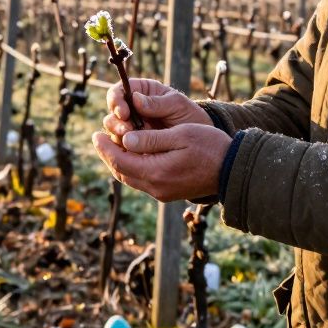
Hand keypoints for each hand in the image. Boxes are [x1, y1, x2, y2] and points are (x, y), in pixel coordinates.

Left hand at [91, 123, 229, 201]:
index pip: (120, 161)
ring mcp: (161, 192)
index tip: (95, 134)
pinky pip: (141, 181)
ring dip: (118, 161)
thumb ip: (151, 139)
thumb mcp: (181, 135)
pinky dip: (131, 167)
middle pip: (121, 172)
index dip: (105, 148)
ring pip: (130, 178)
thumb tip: (125, 139)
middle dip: (108, 155)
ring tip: (111, 145)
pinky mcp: (167, 193)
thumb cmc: (209, 146)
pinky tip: (131, 155)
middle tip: (98, 138)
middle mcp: (155, 187)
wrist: (232, 170)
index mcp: (156, 172)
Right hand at [103, 78, 211, 141]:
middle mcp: (132, 109)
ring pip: (113, 130)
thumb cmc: (190, 116)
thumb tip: (135, 99)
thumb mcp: (178, 106)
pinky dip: (123, 149)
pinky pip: (121, 146)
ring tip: (128, 141)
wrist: (201, 141)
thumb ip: (158, 103)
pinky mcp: (134, 145)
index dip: (116, 100)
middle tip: (125, 130)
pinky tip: (130, 153)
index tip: (124, 113)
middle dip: (115, 122)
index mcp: (141, 92)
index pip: (119, 91)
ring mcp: (132, 127)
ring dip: (117, 136)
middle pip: (112, 112)